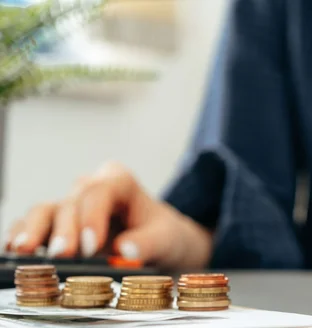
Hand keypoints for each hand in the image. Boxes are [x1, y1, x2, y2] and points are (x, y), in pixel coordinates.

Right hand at [3, 162, 212, 269]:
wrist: (158, 245)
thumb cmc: (162, 235)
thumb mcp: (168, 239)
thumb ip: (150, 243)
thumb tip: (125, 250)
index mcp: (120, 182)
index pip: (100, 191)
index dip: (92, 217)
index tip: (92, 246)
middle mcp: (90, 189)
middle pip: (71, 203)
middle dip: (65, 230)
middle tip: (62, 255)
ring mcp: (71, 206)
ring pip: (45, 211)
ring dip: (34, 231)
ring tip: (25, 252)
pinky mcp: (56, 226)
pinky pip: (31, 226)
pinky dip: (21, 236)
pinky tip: (14, 252)